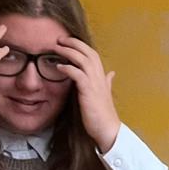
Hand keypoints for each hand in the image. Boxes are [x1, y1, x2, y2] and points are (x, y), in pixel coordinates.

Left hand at [54, 35, 120, 151]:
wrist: (108, 130)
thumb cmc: (104, 114)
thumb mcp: (105, 94)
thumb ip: (107, 82)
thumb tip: (111, 73)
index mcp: (102, 77)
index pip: (92, 54)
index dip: (81, 45)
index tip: (68, 41)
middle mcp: (100, 77)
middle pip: (88, 52)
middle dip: (74, 43)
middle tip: (60, 39)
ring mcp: (95, 84)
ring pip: (83, 60)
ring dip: (69, 52)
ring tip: (56, 47)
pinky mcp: (89, 92)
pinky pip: (78, 75)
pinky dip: (68, 69)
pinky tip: (59, 67)